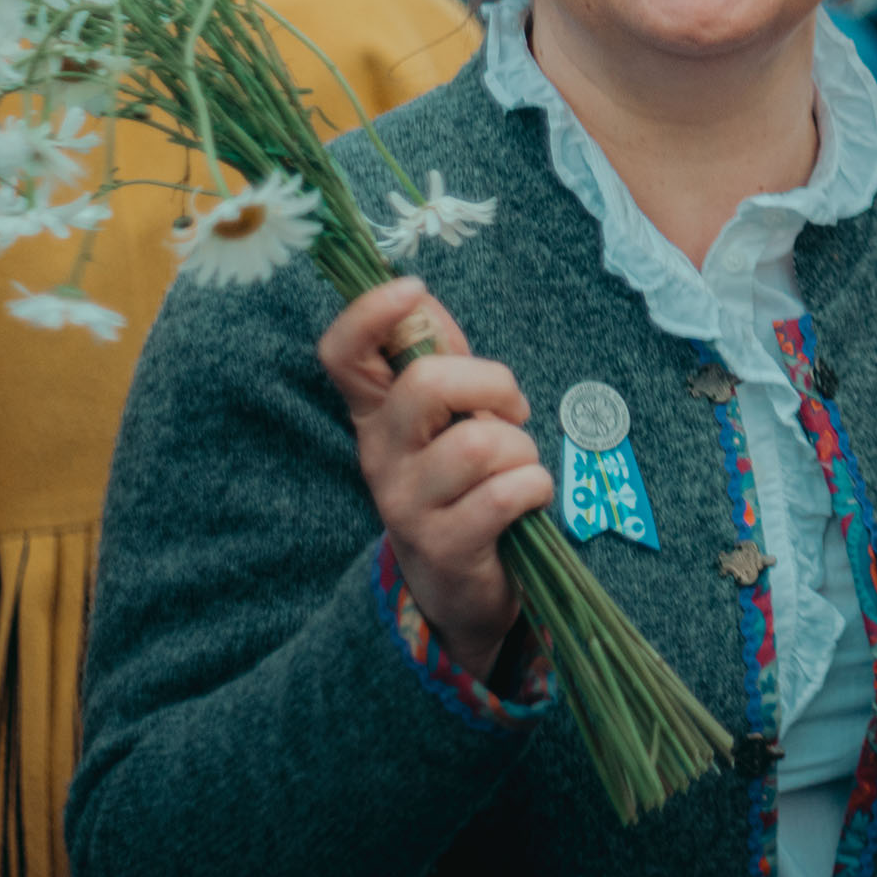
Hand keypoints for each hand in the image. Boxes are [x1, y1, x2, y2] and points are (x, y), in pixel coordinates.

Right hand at [317, 277, 547, 681]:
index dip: (370, 313)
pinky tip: (527, 502)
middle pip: (426, 385)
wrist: (460, 588)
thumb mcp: (446, 420)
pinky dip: (535, 489)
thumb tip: (422, 297)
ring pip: (480, 443)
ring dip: (521, 451)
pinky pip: (508, 492)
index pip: (340, 354)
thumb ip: (440, 359)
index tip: (413, 288)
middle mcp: (379, 456)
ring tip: (516, 470)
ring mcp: (406, 503)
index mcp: (376, 416)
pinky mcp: (444, 544)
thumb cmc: (462, 486)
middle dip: (493, 384)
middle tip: (511, 412)